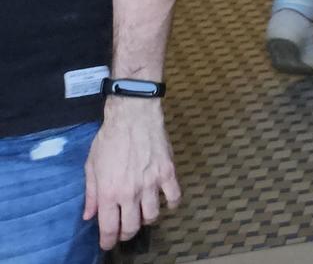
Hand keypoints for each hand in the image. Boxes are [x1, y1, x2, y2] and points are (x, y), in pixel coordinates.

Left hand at [84, 99, 180, 249]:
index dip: (108, 241)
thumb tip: (89, 215)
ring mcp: (151, 184)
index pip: (109, 227)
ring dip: (146, 220)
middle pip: (132, 226)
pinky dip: (170, 204)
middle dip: (126, 233)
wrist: (133, 117)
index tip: (107, 245)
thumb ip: (91, 193)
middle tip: (124, 231)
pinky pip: (173, 198)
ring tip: (142, 215)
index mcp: (109, 192)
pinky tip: (164, 202)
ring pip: (153, 216)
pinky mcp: (167, 174)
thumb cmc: (108, 140)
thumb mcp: (91, 166)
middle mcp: (131, 193)